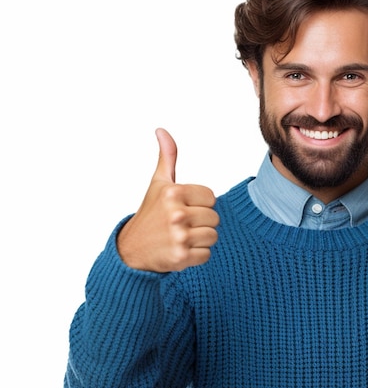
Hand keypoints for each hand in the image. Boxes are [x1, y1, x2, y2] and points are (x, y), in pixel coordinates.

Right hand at [117, 128, 218, 271]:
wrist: (132, 250)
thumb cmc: (150, 214)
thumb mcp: (157, 184)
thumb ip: (167, 158)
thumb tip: (162, 130)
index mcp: (174, 193)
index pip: (211, 197)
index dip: (200, 204)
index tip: (184, 208)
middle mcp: (176, 214)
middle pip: (215, 218)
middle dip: (201, 222)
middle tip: (182, 225)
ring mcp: (178, 237)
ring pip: (213, 236)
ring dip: (200, 240)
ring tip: (181, 238)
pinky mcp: (181, 257)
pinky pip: (207, 255)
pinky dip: (196, 256)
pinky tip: (181, 251)